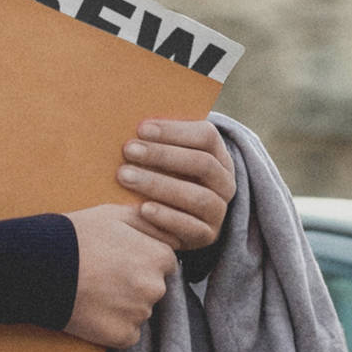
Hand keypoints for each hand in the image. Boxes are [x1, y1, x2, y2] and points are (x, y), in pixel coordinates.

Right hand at [62, 203, 177, 347]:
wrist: (40, 268)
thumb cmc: (76, 236)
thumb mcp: (113, 214)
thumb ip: (148, 221)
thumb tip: (172, 231)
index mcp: (158, 257)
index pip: (164, 263)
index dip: (140, 260)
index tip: (118, 259)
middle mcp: (155, 287)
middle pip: (152, 288)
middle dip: (134, 284)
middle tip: (103, 276)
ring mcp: (138, 314)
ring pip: (138, 311)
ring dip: (123, 306)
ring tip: (94, 292)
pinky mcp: (121, 336)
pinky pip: (126, 334)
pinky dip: (113, 326)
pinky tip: (93, 311)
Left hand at [113, 115, 235, 256]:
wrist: (170, 223)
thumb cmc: (161, 178)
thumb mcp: (164, 158)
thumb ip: (155, 140)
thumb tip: (125, 115)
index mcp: (219, 155)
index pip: (207, 136)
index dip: (174, 131)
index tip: (140, 128)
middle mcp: (225, 182)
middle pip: (201, 164)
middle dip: (163, 155)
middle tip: (128, 150)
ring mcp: (218, 211)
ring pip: (197, 196)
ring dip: (159, 184)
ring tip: (125, 176)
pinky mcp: (207, 236)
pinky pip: (190, 228)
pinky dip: (166, 217)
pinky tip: (143, 209)